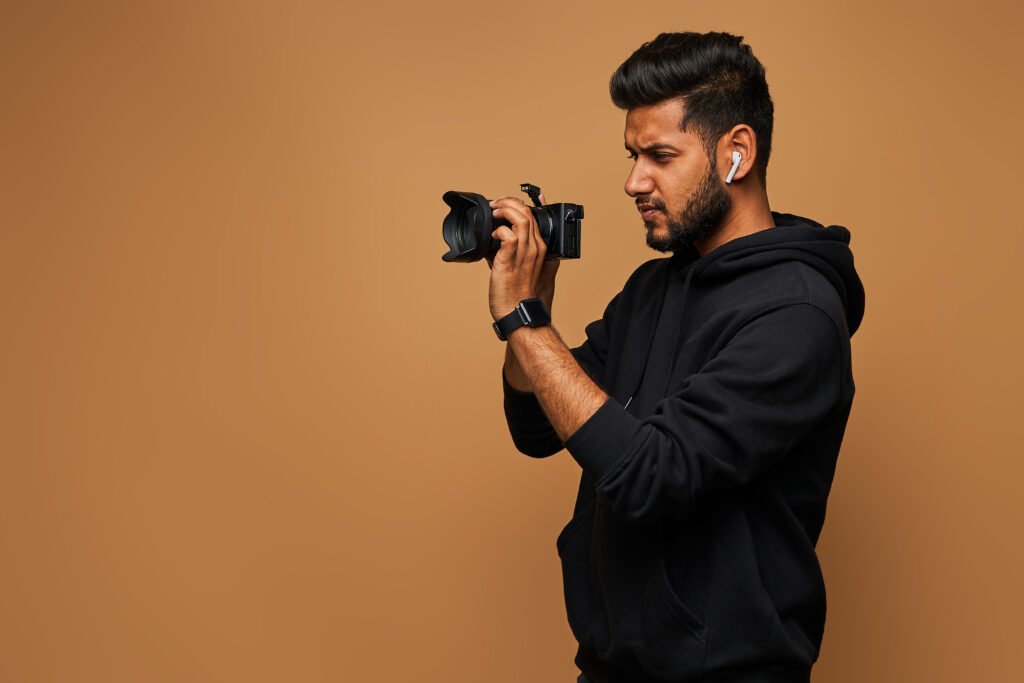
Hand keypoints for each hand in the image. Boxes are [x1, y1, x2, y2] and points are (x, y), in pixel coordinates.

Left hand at [485, 193, 559, 320]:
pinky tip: (493, 234)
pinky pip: (508, 235)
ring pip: (521, 218)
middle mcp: (535, 248)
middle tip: (496, 205)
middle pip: (527, 212)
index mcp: (540, 248)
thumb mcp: (521, 266)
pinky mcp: (510, 260)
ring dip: (505, 209)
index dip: (519, 204)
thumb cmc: (518, 293)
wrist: (518, 311)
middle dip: (509, 202)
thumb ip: (511, 251)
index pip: (534, 216)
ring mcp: (525, 253)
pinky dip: (499, 230)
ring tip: (494, 212)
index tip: (506, 202)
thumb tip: (496, 239)